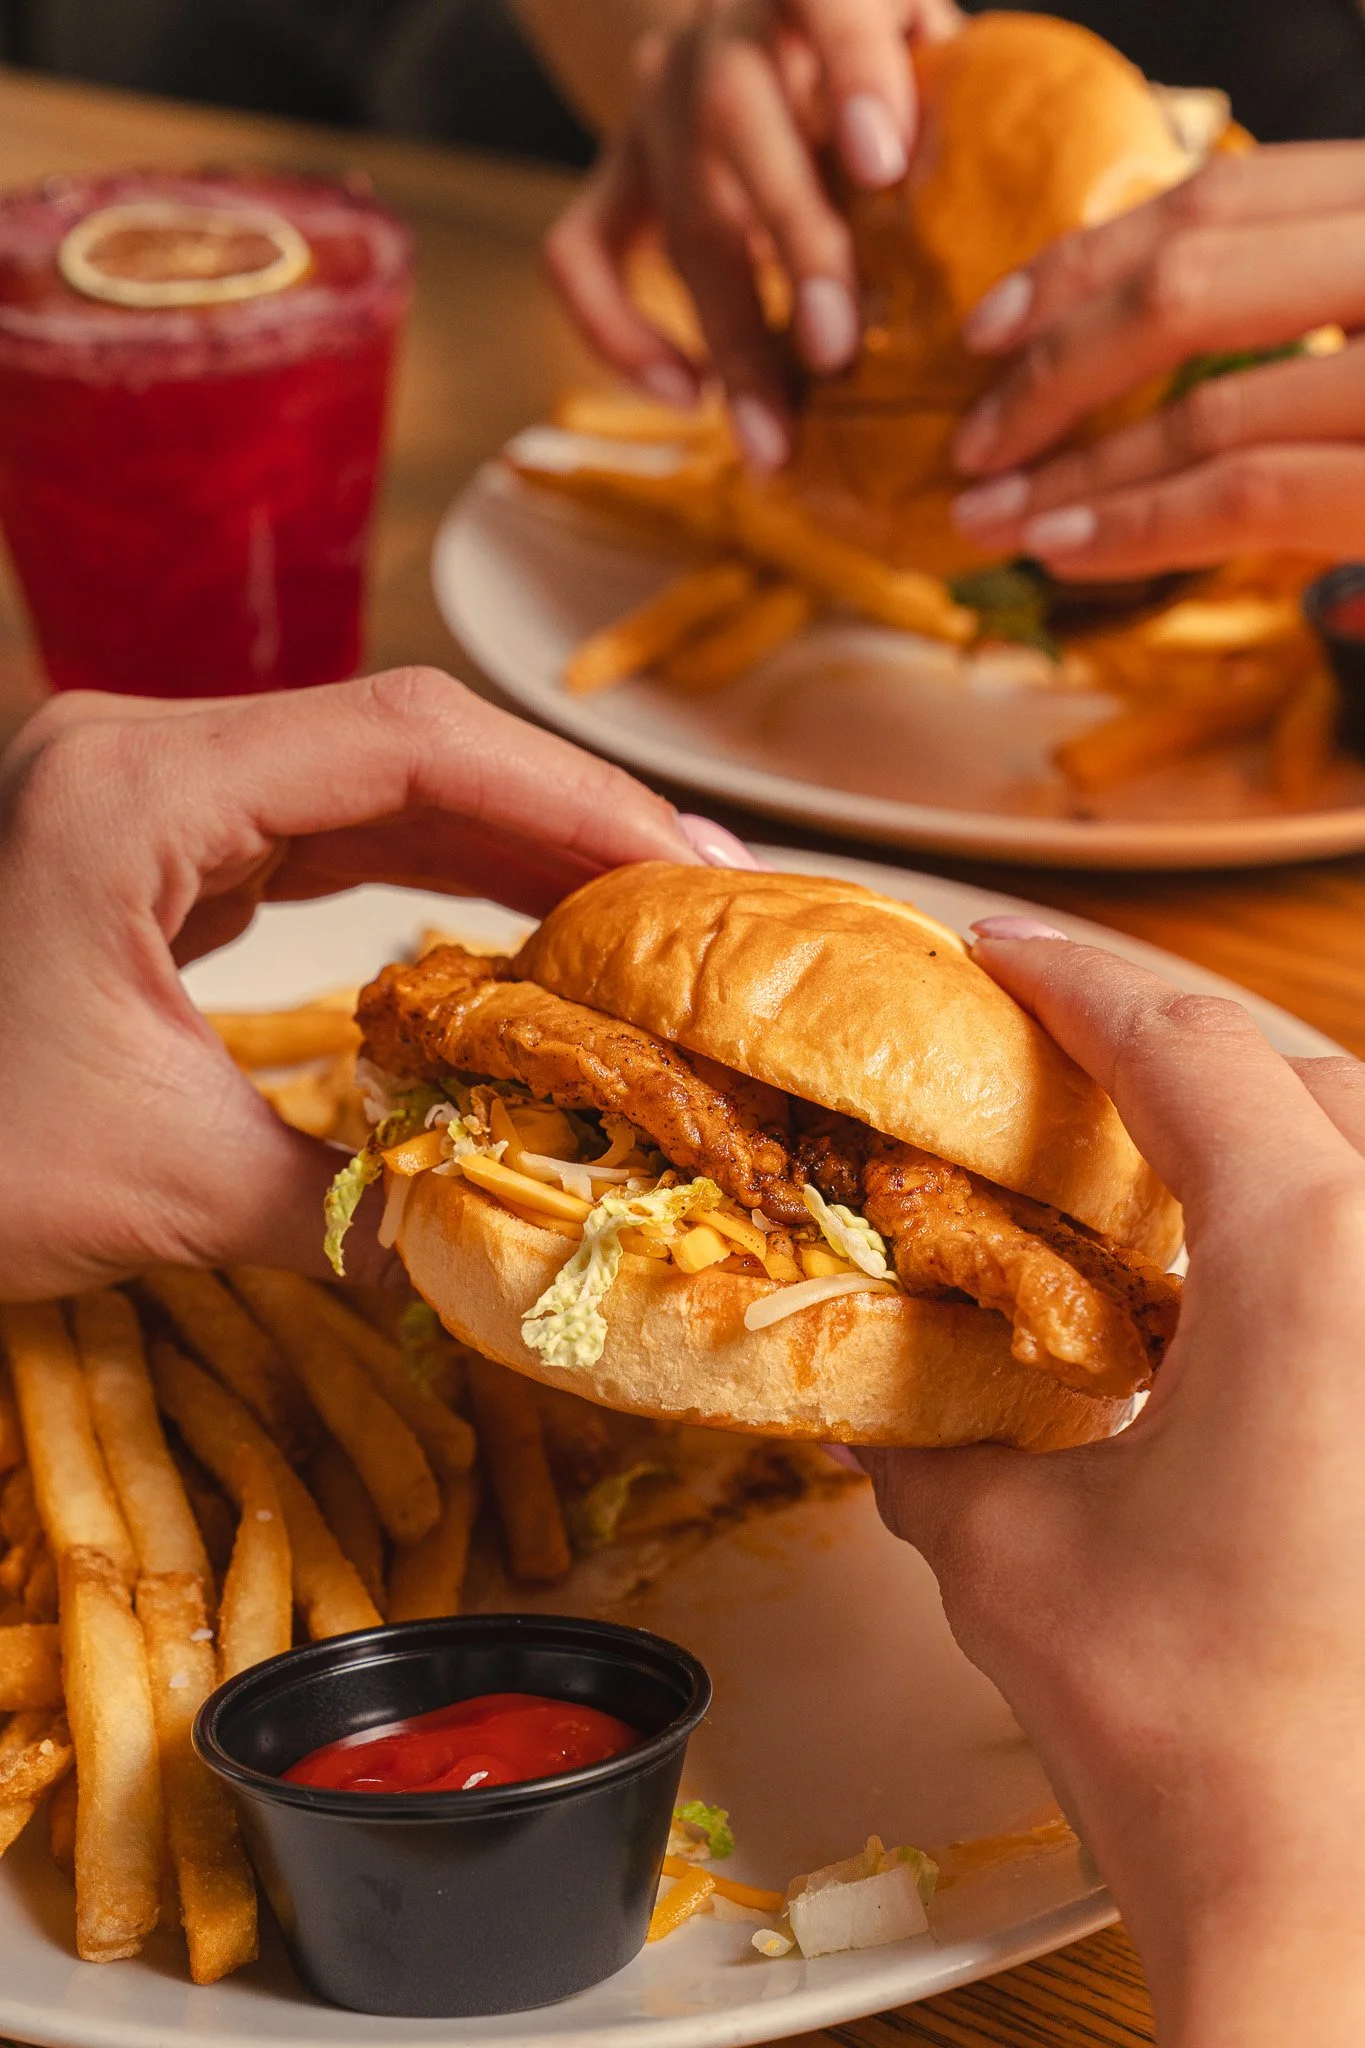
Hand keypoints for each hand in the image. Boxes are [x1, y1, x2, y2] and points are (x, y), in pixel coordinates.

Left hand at [0, 671, 752, 1298]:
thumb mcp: (155, 1189)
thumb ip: (350, 1212)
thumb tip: (509, 1268)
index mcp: (134, 789)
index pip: (405, 746)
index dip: (568, 797)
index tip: (684, 874)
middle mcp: (140, 754)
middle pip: (403, 744)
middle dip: (560, 816)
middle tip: (692, 903)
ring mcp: (139, 792)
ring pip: (369, 786)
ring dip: (507, 843)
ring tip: (635, 915)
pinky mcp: (145, 849)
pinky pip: (319, 836)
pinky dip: (429, 876)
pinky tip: (513, 926)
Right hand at [546, 0, 960, 471]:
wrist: (762, 35)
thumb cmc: (878, 64)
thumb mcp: (923, 47)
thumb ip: (958, 94)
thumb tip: (1034, 205)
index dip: (854, 77)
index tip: (885, 167)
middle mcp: (715, 38)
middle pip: (737, 132)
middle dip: (791, 246)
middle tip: (836, 352)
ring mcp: (650, 113)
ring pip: (676, 219)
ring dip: (729, 338)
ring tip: (775, 440)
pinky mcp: (610, 180)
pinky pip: (579, 258)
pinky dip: (619, 335)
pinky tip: (687, 398)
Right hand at [863, 919, 1364, 2043]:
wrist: (1345, 1905)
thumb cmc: (1198, 1735)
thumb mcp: (1012, 1556)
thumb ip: (929, 1446)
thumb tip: (871, 1401)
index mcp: (1317, 1261)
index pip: (1179, 1045)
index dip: (1069, 979)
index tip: (995, 951)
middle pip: (1299, 1066)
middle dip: (1173, 1034)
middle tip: (1058, 1039)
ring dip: (1266, 1118)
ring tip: (1154, 1143)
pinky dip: (1317, 1224)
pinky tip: (1240, 1289)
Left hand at [949, 142, 1364, 578]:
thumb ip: (1286, 303)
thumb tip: (1110, 340)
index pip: (1221, 200)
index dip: (1085, 263)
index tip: (987, 329)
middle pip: (1189, 289)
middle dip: (1053, 371)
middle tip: (971, 442)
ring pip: (1201, 411)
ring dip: (1071, 474)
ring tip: (991, 516)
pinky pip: (1243, 496)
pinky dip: (1135, 525)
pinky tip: (1060, 547)